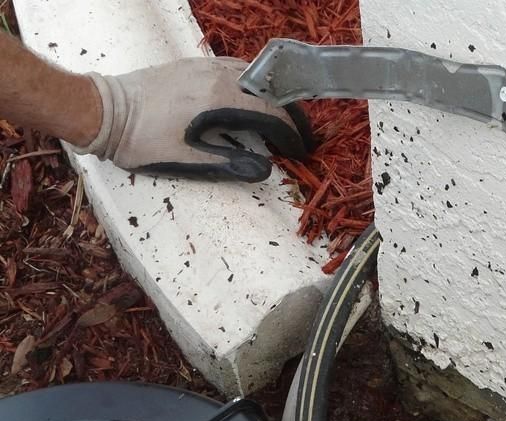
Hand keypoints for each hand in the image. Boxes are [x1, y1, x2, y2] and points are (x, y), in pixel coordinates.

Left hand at [74, 58, 309, 181]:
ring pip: (252, 75)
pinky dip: (252, 84)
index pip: (270, 113)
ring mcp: (203, 66)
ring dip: (273, 96)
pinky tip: (253, 98)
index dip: (291, 133)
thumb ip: (229, 164)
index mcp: (218, 99)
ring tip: (283, 117)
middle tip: (302, 135)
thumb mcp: (186, 161)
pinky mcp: (191, 65)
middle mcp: (215, 76)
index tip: (302, 150)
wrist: (103, 112)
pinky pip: (233, 69)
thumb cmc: (142, 141)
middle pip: (267, 90)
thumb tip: (266, 169)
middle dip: (290, 113)